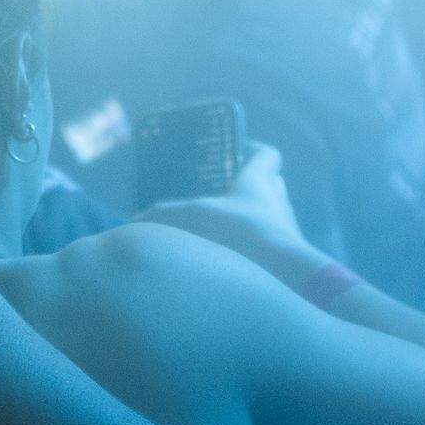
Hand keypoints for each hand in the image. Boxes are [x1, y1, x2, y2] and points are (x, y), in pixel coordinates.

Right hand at [135, 143, 323, 283]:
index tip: (238, 151)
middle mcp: (278, 201)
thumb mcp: (193, 217)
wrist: (282, 275)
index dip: (254, 149)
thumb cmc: (240, 233)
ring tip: (226, 227)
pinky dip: (256, 246)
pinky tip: (236, 257)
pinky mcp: (287, 258)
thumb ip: (164, 216)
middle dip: (250, 186)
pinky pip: (272, 245)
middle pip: (271, 183)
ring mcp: (286, 230)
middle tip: (225, 191)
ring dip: (253, 217)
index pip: (268, 154)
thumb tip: (137, 220)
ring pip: (272, 214)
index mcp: (260, 181)